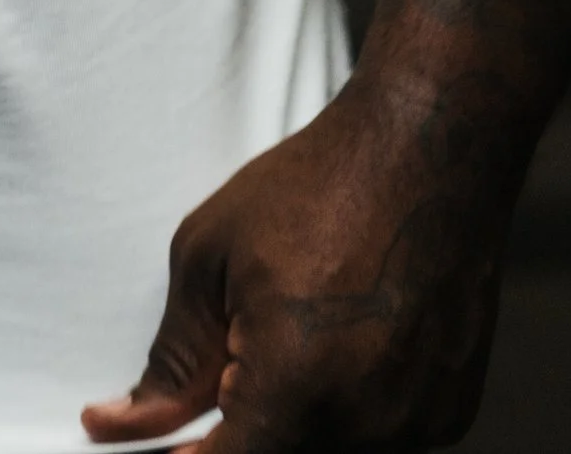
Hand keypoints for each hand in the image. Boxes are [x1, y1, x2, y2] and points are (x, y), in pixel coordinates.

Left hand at [80, 82, 507, 453]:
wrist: (429, 147)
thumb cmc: (315, 187)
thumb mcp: (209, 258)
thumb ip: (171, 360)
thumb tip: (121, 424)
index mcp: (294, 390)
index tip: (173, 433)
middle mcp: (363, 424)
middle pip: (277, 453)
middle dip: (244, 421)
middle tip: (244, 342)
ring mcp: (416, 425)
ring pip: (328, 446)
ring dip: (301, 412)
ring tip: (308, 320)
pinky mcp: (449, 413)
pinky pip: (381, 435)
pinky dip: (352, 403)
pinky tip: (354, 335)